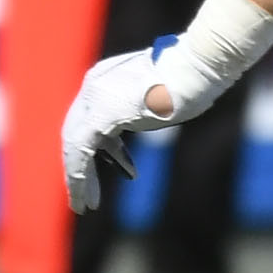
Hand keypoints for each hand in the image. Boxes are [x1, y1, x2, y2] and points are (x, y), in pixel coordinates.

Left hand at [60, 41, 218, 210]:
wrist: (198, 67)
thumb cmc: (198, 75)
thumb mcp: (169, 89)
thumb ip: (152, 100)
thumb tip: (162, 107)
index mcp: (106, 76)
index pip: (93, 115)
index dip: (107, 146)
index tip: (120, 167)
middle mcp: (93, 87)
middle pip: (78, 131)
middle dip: (83, 165)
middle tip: (89, 193)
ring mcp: (94, 100)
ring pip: (75, 145)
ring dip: (79, 178)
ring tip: (85, 206)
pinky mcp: (100, 117)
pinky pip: (81, 152)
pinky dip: (80, 177)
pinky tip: (84, 198)